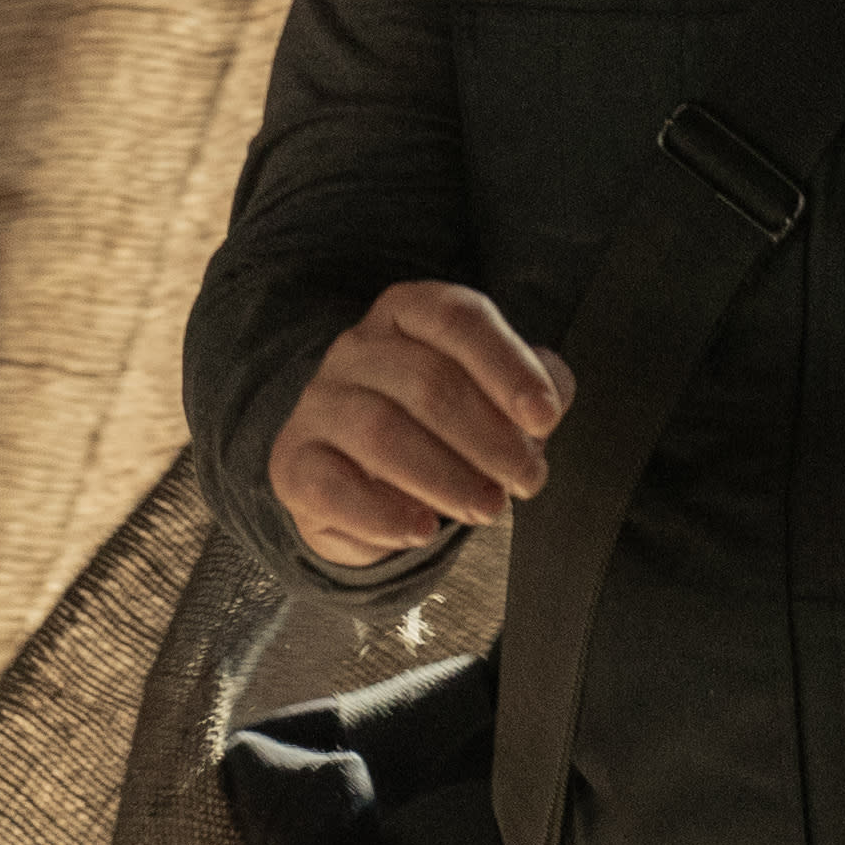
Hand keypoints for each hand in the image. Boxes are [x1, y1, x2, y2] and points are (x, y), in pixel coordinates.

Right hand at [267, 283, 575, 571]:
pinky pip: (332, 486)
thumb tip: (550, 399)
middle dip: (489, 438)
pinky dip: (383, 514)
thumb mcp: (493, 397)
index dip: (508, 366)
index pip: (457, 318)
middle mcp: (355, 349)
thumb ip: (533, 388)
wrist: (361, 480)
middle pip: (427, 381)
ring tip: (488, 510)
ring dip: (447, 478)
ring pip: (381, 433)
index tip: (546, 418)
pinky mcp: (293, 463)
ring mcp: (318, 404)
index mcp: (407, 313)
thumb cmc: (441, 427)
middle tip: (527, 481)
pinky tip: (423, 531)